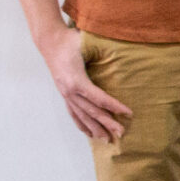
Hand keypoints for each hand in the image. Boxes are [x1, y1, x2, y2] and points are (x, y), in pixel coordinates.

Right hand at [38, 27, 132, 142]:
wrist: (50, 40)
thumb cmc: (70, 40)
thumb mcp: (86, 43)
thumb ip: (102, 51)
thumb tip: (123, 51)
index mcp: (76, 80)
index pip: (99, 98)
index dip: (114, 106)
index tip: (129, 113)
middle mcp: (69, 90)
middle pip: (91, 111)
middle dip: (107, 123)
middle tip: (122, 133)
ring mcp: (65, 93)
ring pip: (82, 115)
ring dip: (95, 128)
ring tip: (106, 140)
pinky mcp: (64, 93)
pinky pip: (73, 112)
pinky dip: (81, 124)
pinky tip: (88, 133)